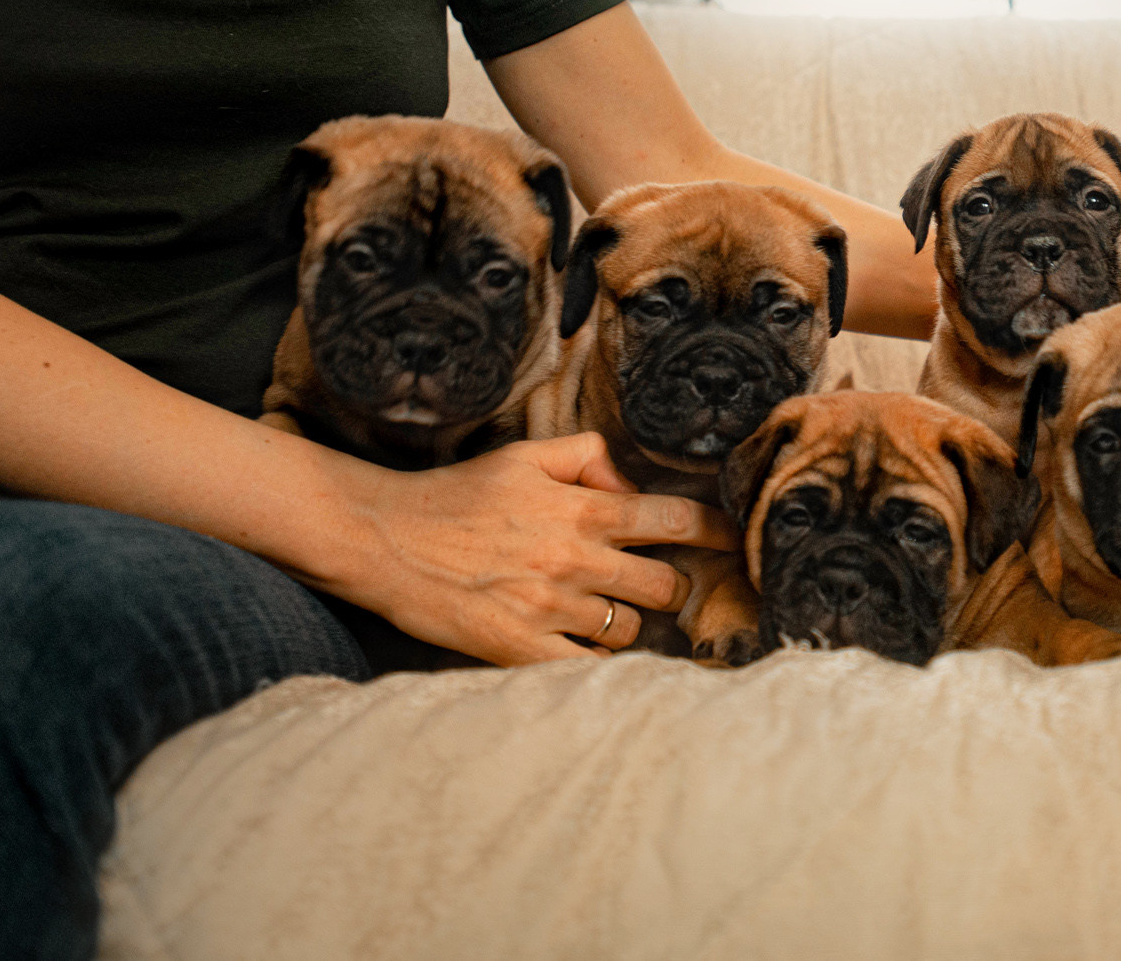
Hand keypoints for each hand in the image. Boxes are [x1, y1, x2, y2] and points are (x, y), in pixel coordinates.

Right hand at [332, 433, 741, 666]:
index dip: (716, 531)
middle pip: (666, 585)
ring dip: (626, 621)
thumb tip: (629, 483)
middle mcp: (576, 560)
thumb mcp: (524, 455)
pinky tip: (579, 646)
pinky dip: (591, 659)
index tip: (735, 540)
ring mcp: (551, 609)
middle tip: (652, 584)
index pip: (677, 520)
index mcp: (583, 511)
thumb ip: (587, 457)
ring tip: (598, 610)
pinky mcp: (521, 649)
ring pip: (631, 629)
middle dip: (669, 585)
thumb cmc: (456, 495)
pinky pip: (586, 666)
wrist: (386, 540)